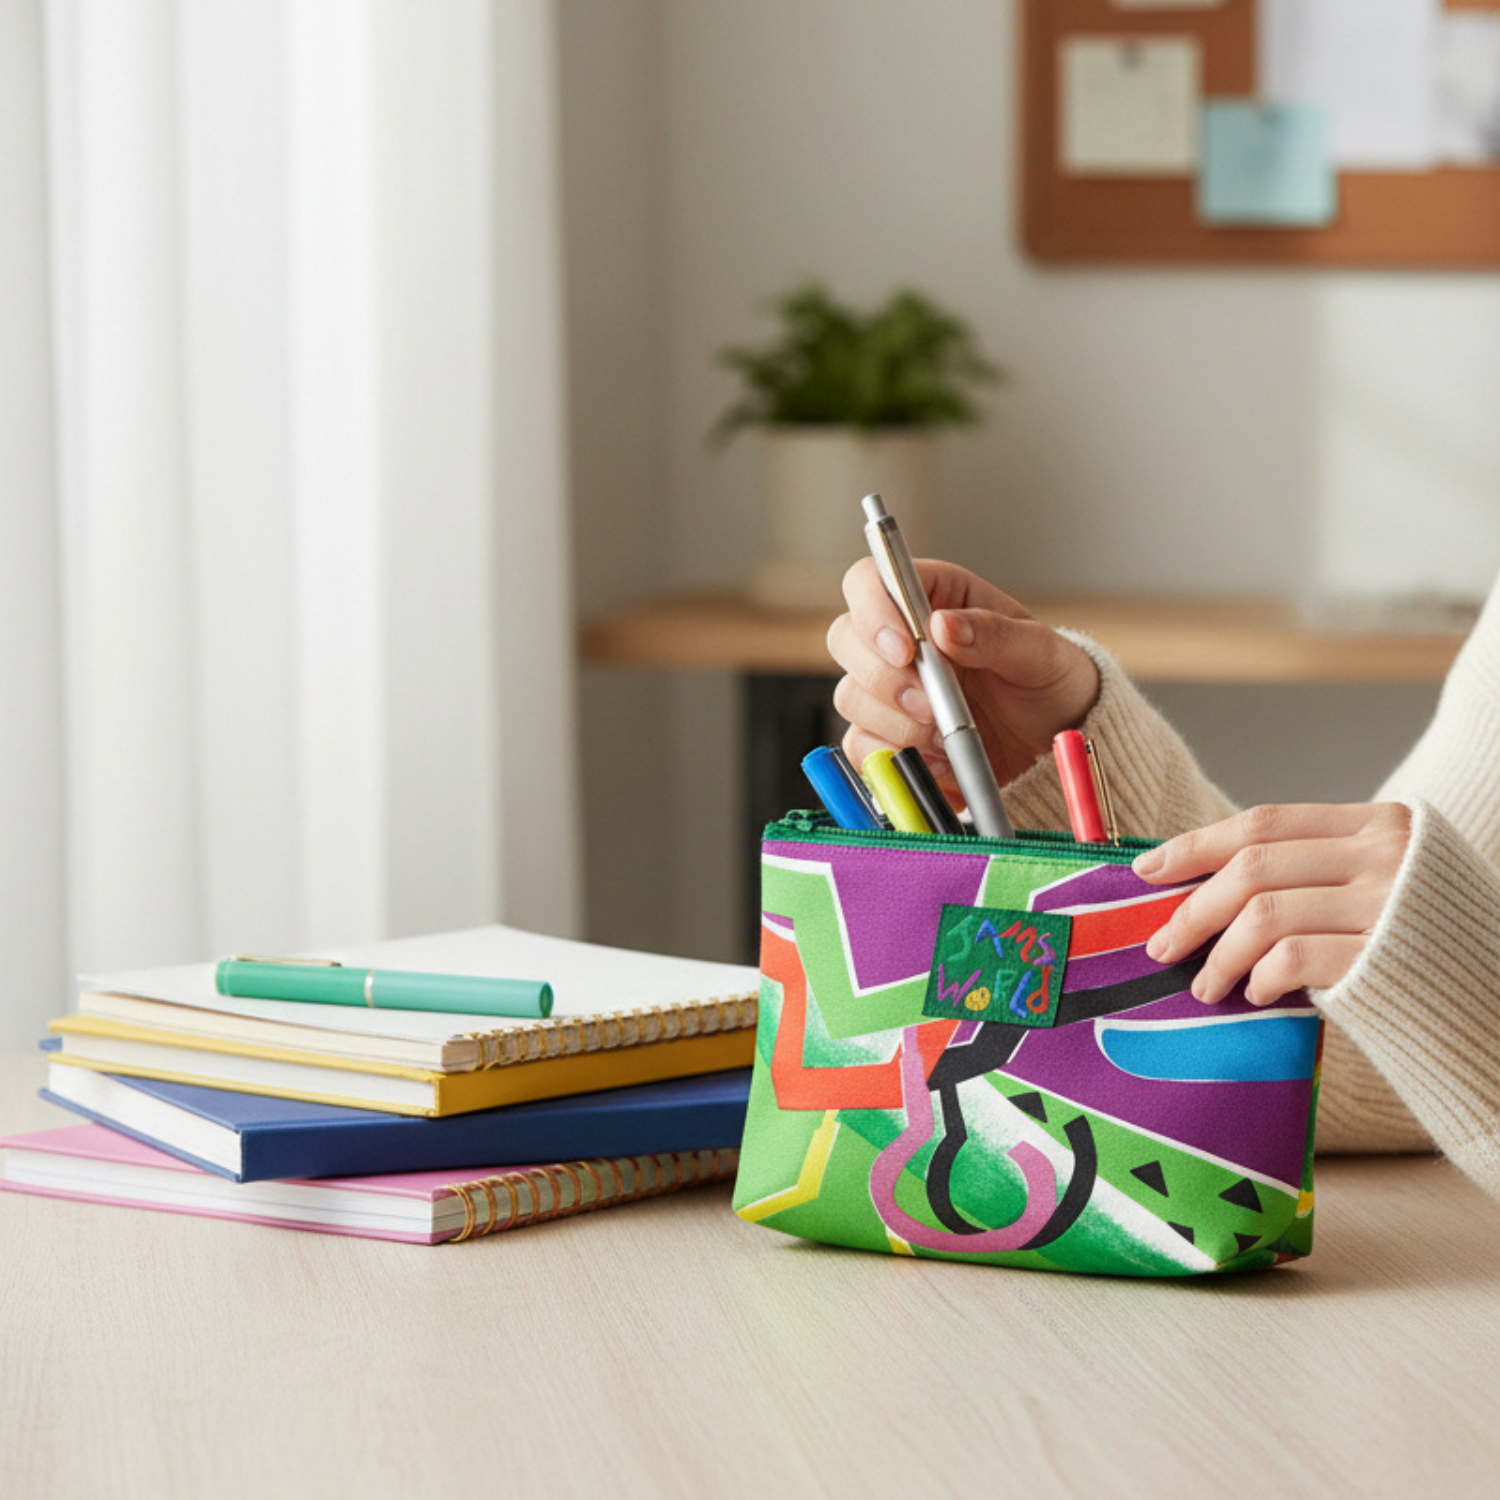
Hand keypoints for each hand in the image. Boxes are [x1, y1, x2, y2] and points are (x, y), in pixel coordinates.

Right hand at [825, 558, 1100, 800]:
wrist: (1056, 742)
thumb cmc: (1051, 682)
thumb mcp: (1041, 653)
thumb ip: (995, 635)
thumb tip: (943, 625)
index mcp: (934, 597)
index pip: (870, 581)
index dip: (873, 611)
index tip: (904, 650)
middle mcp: (901, 638)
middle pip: (845, 639)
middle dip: (884, 679)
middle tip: (932, 706)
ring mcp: (889, 688)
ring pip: (850, 696)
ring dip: (896, 722)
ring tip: (948, 734)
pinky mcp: (887, 736)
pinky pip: (861, 745)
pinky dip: (896, 756)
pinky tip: (940, 757)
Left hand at [1132, 803, 1411, 1005]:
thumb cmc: (1431, 948)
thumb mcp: (1383, 886)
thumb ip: (1317, 872)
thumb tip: (1210, 882)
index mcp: (1379, 824)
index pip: (1266, 822)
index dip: (1197, 844)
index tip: (1147, 870)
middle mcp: (1386, 853)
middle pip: (1254, 865)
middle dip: (1193, 906)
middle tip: (1161, 944)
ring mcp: (1389, 903)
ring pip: (1263, 911)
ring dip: (1219, 953)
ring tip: (1205, 986)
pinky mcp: (1386, 957)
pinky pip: (1293, 957)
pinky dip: (1261, 976)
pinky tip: (1256, 994)